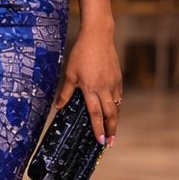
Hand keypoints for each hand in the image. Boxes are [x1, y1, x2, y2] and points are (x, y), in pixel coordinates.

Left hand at [52, 21, 122, 145]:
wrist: (98, 36)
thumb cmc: (81, 53)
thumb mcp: (69, 73)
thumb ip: (65, 91)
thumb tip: (58, 106)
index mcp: (90, 89)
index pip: (95, 114)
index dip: (98, 129)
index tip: (100, 141)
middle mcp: (104, 88)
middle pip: (110, 114)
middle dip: (111, 130)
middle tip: (110, 143)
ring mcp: (113, 83)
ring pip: (117, 107)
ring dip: (115, 120)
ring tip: (113, 131)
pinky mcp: (118, 78)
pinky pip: (119, 97)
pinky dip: (117, 107)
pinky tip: (114, 111)